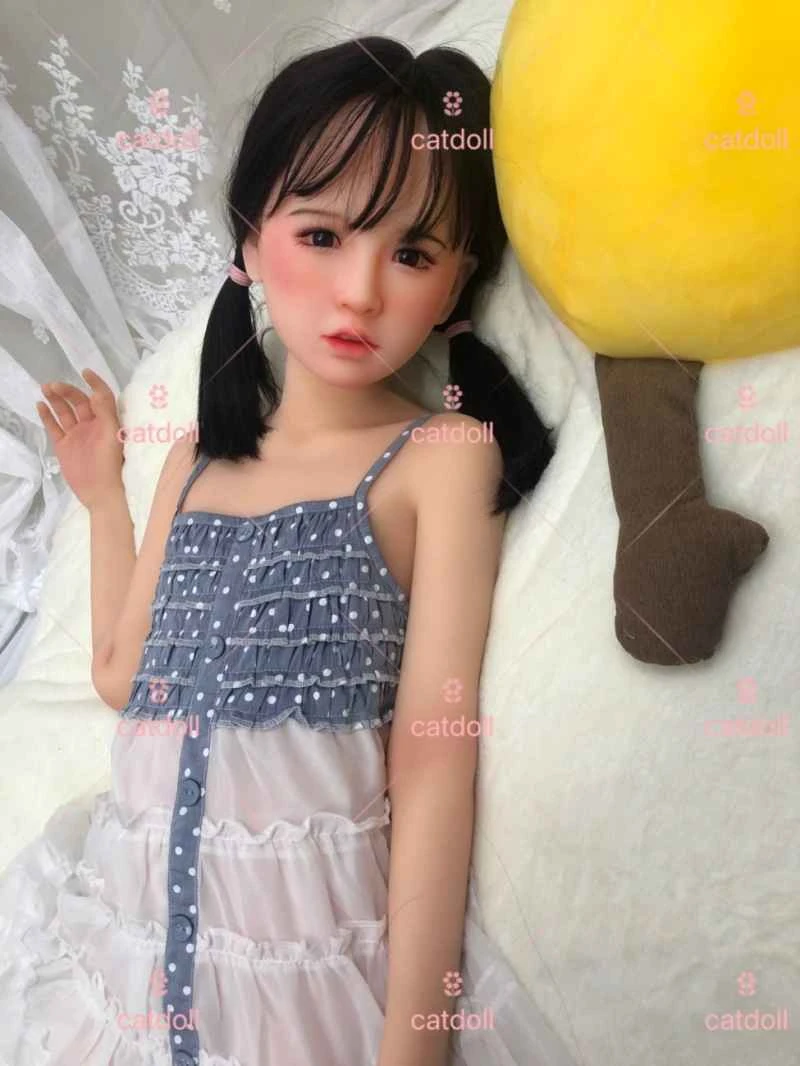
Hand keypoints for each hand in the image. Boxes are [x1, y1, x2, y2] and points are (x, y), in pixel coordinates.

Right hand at [36, 369, 124, 509]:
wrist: (101, 491)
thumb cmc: (112, 463)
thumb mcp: (113, 434)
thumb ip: (106, 411)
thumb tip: (95, 390)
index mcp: (107, 421)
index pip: (101, 396)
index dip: (94, 383)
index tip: (84, 372)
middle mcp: (91, 425)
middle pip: (79, 401)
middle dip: (67, 391)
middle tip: (54, 385)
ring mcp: (76, 435)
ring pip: (64, 411)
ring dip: (56, 399)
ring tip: (46, 388)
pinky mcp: (63, 445)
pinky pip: (53, 427)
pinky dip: (47, 415)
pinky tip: (40, 404)